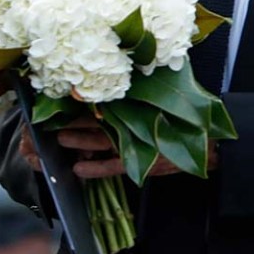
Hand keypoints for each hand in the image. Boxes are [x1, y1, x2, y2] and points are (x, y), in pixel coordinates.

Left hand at [20, 116, 219, 177]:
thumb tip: (112, 83)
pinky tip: (79, 169)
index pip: (100, 106)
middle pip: (95, 122)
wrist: (205, 144)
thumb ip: (135, 99)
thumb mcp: (155, 107)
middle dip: (71, 124)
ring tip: (59, 140)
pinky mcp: (141, 162)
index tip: (58, 102)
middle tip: (49, 122)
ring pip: (100, 142)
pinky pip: (113, 166)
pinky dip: (95, 168)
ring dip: (79, 141)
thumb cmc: (177, 125)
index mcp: (132, 110)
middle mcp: (131, 124)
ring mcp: (135, 143)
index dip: (79, 106)